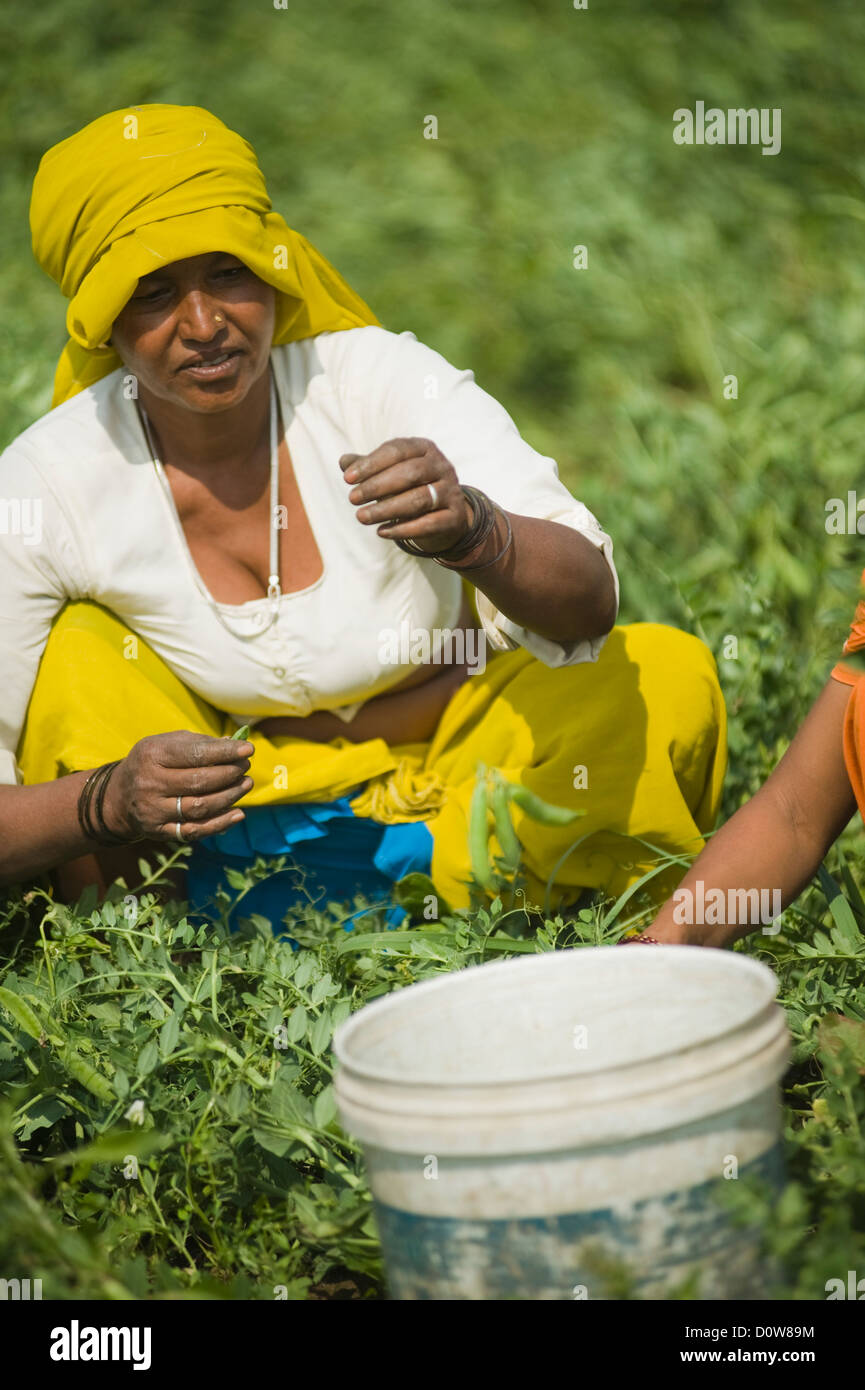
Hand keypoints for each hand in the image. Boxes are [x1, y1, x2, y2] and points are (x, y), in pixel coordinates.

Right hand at [101, 731, 253, 841]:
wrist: (119, 796)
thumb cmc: (153, 763)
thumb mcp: (167, 744)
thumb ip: (200, 742)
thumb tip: (236, 743)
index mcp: (152, 755)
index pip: (195, 754)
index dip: (225, 752)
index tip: (249, 749)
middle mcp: (149, 783)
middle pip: (200, 781)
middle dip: (230, 774)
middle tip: (245, 768)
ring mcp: (152, 810)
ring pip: (200, 807)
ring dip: (229, 797)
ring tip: (245, 785)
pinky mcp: (158, 831)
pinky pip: (194, 830)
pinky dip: (220, 824)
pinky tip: (238, 813)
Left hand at [340, 437, 472, 552]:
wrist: (444, 516)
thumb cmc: (410, 488)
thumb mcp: (389, 474)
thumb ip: (368, 467)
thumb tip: (344, 461)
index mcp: (424, 449)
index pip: (397, 450)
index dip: (371, 464)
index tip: (347, 478)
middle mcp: (442, 466)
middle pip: (410, 473)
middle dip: (377, 486)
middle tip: (352, 499)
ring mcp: (451, 492)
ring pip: (419, 499)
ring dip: (386, 509)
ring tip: (361, 517)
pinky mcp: (454, 517)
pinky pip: (428, 524)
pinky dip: (403, 529)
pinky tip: (381, 532)